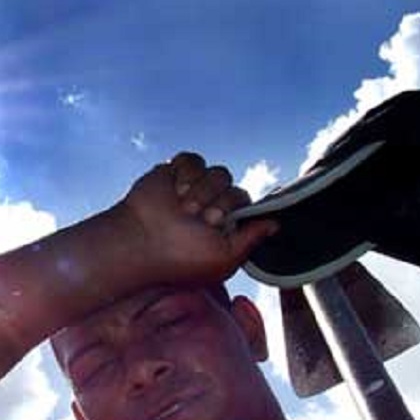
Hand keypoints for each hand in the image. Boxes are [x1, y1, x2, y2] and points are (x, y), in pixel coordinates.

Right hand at [112, 152, 278, 285]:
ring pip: (217, 173)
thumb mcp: (224, 259)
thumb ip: (252, 240)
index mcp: (227, 224)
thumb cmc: (180, 259)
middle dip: (218, 203)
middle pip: (234, 187)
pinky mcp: (176, 172)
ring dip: (201, 190)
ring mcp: (195, 187)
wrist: (142, 243)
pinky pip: (193, 160)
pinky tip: (175, 189)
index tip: (215, 224)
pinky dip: (186, 173)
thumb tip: (277, 223)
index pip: (246, 203)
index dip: (234, 210)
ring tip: (183, 207)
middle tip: (198, 219)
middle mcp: (214, 203)